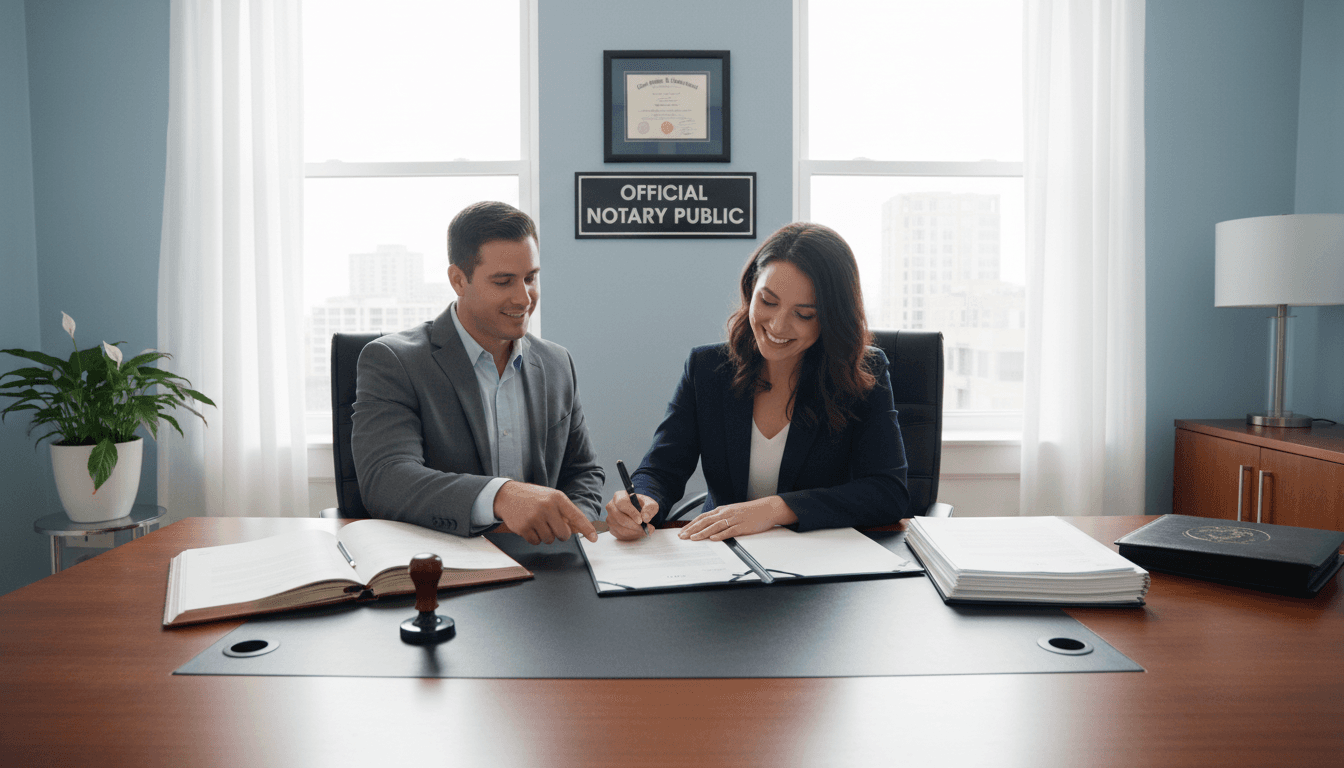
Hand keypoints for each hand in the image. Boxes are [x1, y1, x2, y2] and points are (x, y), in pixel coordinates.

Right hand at [493, 481, 597, 544]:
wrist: (507, 495)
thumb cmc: (533, 497)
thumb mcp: (551, 498)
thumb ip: (564, 512)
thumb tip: (579, 529)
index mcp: (557, 498)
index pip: (576, 516)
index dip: (587, 529)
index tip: (594, 538)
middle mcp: (547, 507)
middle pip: (563, 534)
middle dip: (560, 534)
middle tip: (551, 526)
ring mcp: (535, 517)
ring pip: (549, 540)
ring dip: (545, 536)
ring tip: (537, 523)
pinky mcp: (524, 527)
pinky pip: (536, 542)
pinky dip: (534, 538)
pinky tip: (529, 526)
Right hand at [604, 490, 658, 540]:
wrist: (637, 510)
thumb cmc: (641, 505)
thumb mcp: (649, 502)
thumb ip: (650, 507)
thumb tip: (645, 518)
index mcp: (619, 496)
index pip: (622, 504)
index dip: (631, 513)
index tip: (641, 521)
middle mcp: (611, 507)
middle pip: (620, 519)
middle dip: (635, 526)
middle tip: (647, 529)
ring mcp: (610, 519)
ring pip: (621, 529)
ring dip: (635, 532)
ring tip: (645, 531)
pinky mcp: (611, 529)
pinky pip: (621, 535)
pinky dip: (632, 536)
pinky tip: (639, 532)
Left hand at [679, 496, 797, 540]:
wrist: (767, 509)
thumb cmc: (750, 511)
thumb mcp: (732, 511)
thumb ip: (721, 517)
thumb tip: (708, 525)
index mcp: (722, 510)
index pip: (702, 517)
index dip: (691, 524)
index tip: (683, 531)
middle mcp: (726, 513)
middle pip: (705, 521)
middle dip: (692, 529)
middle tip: (682, 536)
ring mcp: (734, 519)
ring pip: (714, 526)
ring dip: (702, 533)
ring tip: (693, 539)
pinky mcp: (742, 526)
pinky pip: (729, 531)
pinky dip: (720, 535)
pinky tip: (713, 538)